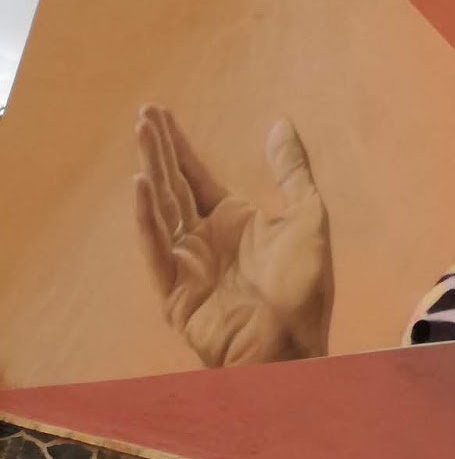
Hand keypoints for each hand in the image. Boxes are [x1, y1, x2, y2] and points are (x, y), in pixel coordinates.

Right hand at [132, 105, 332, 366]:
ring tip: (141, 134)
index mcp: (235, 221)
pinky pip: (157, 246)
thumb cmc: (305, 288)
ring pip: (163, 207)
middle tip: (144, 113)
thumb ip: (292, 170)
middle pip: (176, 184)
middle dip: (159, 149)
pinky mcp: (175, 289)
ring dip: (152, 170)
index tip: (159, 114)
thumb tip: (280, 122)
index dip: (178, 146)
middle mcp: (205, 238)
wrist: (293, 345)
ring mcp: (187, 263)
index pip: (197, 176)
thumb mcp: (309, 216)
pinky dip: (146, 216)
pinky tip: (140, 185)